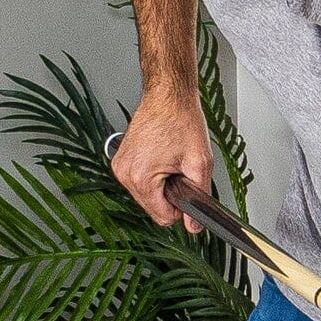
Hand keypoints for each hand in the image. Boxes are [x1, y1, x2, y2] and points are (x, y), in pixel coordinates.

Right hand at [112, 88, 218, 228]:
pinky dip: (153, 174)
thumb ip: (199, 197)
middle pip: (153, 206)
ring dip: (162, 183)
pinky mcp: (120, 159)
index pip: (162, 217)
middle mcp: (124, 174)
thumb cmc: (181, 119)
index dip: (181, 207)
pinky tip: (162, 155)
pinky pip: (140, 180)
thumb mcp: (200, 162)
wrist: (169, 94)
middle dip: (171, 192)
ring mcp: (120, 166)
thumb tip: (194, 226)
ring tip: (171, 158)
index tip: (188, 188)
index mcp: (140, 178)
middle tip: (180, 166)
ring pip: (147, 194)